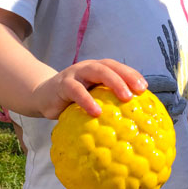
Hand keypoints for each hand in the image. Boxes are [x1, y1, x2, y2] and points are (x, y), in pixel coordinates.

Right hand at [33, 59, 147, 118]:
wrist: (43, 97)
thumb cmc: (72, 101)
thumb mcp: (91, 99)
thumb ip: (106, 103)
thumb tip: (131, 122)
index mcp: (98, 69)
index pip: (118, 68)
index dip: (132, 74)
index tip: (145, 89)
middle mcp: (88, 67)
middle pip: (110, 67)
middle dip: (126, 77)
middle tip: (138, 92)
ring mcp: (75, 73)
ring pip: (96, 71)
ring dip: (113, 82)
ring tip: (125, 98)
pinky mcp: (62, 84)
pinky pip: (76, 90)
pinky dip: (87, 100)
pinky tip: (96, 112)